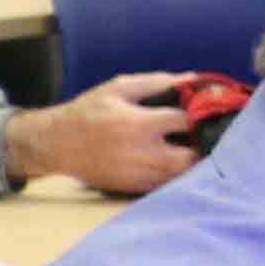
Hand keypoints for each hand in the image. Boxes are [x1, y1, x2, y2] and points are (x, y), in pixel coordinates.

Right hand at [2, 73, 197, 194]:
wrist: (54, 144)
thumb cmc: (88, 112)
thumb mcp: (118, 88)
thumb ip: (157, 82)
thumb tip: (192, 78)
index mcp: (138, 124)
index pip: (186, 121)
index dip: (203, 115)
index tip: (209, 110)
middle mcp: (139, 152)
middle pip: (190, 157)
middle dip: (203, 146)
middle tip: (207, 135)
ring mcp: (136, 173)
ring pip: (180, 175)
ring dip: (193, 162)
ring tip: (194, 147)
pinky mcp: (131, 187)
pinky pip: (165, 184)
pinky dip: (176, 174)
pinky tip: (176, 161)